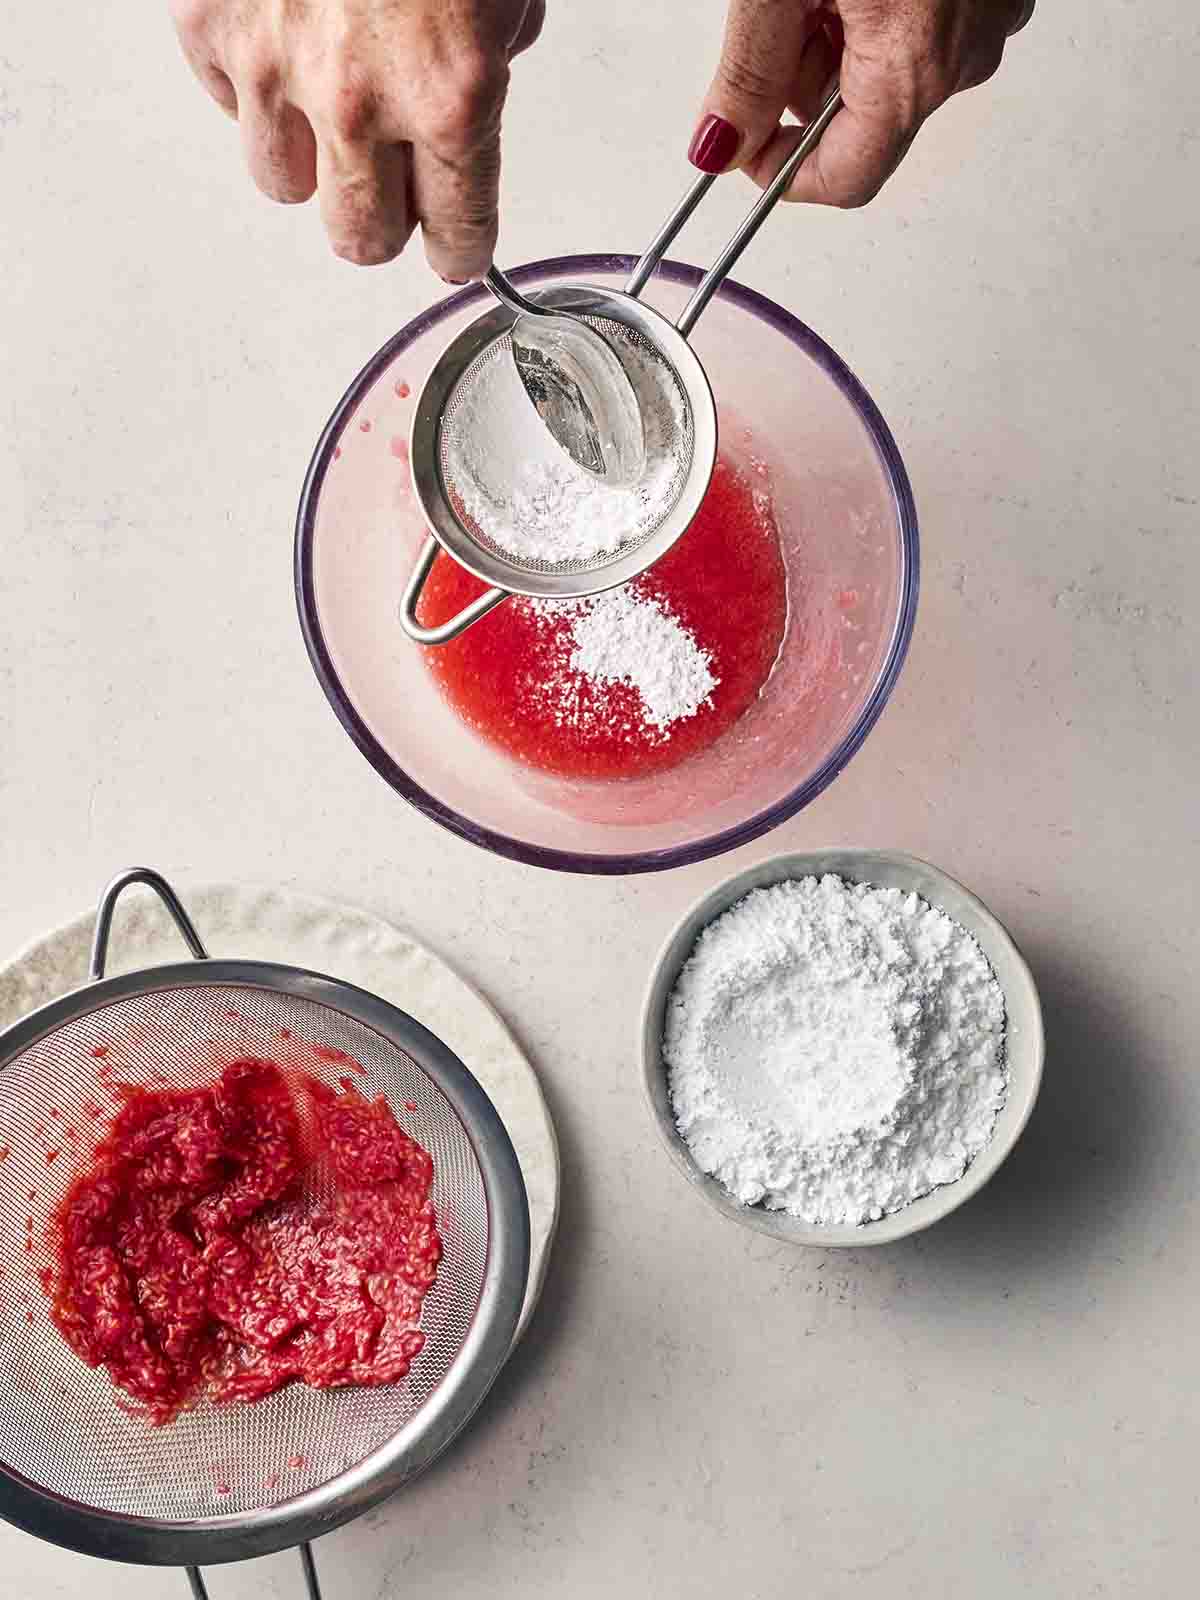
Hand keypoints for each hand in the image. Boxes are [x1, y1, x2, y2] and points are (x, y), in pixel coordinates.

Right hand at [170, 0, 544, 277]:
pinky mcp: (207, 22)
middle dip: (382, 219)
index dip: (460, 246)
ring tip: (329, 108)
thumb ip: (489, 55)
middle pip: (359, 238)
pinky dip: (253, 87)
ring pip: (284, 185)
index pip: (457, 233)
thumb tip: (470, 95)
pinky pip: (227, 103)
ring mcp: (272, 64)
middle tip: (390, 187)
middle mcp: (356, 97)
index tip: (455, 246)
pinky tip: (284, 42)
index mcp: (450, 94)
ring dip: (312, 159)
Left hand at [688, 0, 1033, 205]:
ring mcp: (991, 9)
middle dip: (802, 82)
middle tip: (772, 10)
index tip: (739, 140)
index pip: (844, 180)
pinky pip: (931, 16)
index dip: (780, 171)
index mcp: (916, 68)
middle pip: (865, 119)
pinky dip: (882, 1)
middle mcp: (967, 52)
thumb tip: (718, 144)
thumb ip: (747, 71)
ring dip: (838, 35)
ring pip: (893, 64)